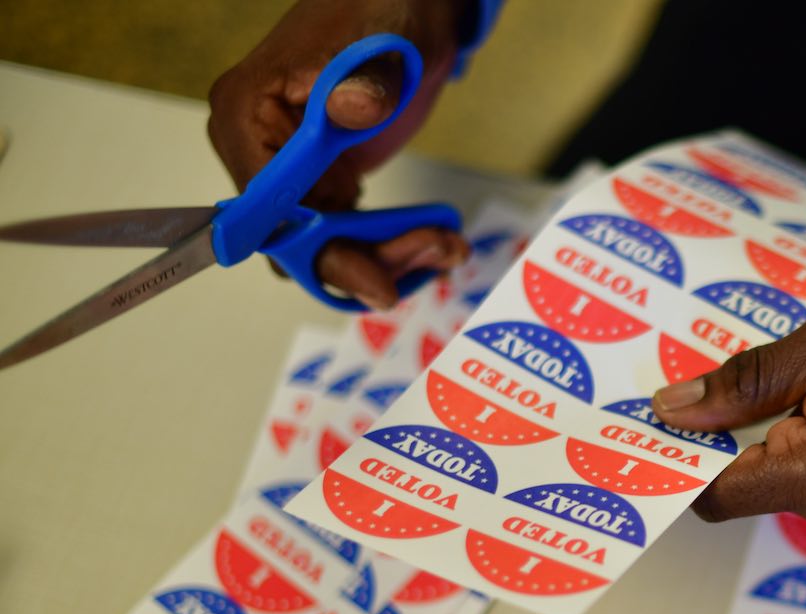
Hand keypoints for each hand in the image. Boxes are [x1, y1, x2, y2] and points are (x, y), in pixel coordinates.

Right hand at [208, 0, 472, 307]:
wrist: (407, 6)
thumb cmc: (380, 11)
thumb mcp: (378, 47)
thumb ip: (365, 84)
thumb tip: (350, 108)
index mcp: (246, 116)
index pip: (265, 212)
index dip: (318, 251)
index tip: (374, 281)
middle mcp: (256, 150)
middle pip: (297, 241)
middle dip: (367, 259)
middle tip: (435, 250)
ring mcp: (292, 171)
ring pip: (326, 246)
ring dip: (388, 257)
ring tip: (446, 244)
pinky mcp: (325, 182)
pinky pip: (347, 235)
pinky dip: (391, 244)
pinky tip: (436, 240)